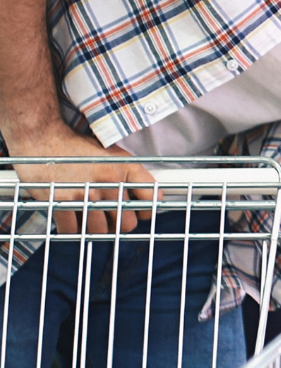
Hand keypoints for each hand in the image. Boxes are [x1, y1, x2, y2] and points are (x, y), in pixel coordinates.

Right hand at [5, 123, 148, 233]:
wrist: (41, 137)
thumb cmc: (75, 147)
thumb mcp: (110, 153)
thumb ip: (125, 174)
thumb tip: (138, 197)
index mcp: (124, 167)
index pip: (151, 196)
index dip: (148, 210)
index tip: (141, 213)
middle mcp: (109, 181)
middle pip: (127, 222)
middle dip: (120, 225)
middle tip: (111, 221)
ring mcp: (86, 193)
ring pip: (101, 230)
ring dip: (95, 229)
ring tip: (89, 219)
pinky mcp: (62, 201)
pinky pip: (73, 229)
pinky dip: (72, 230)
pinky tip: (71, 220)